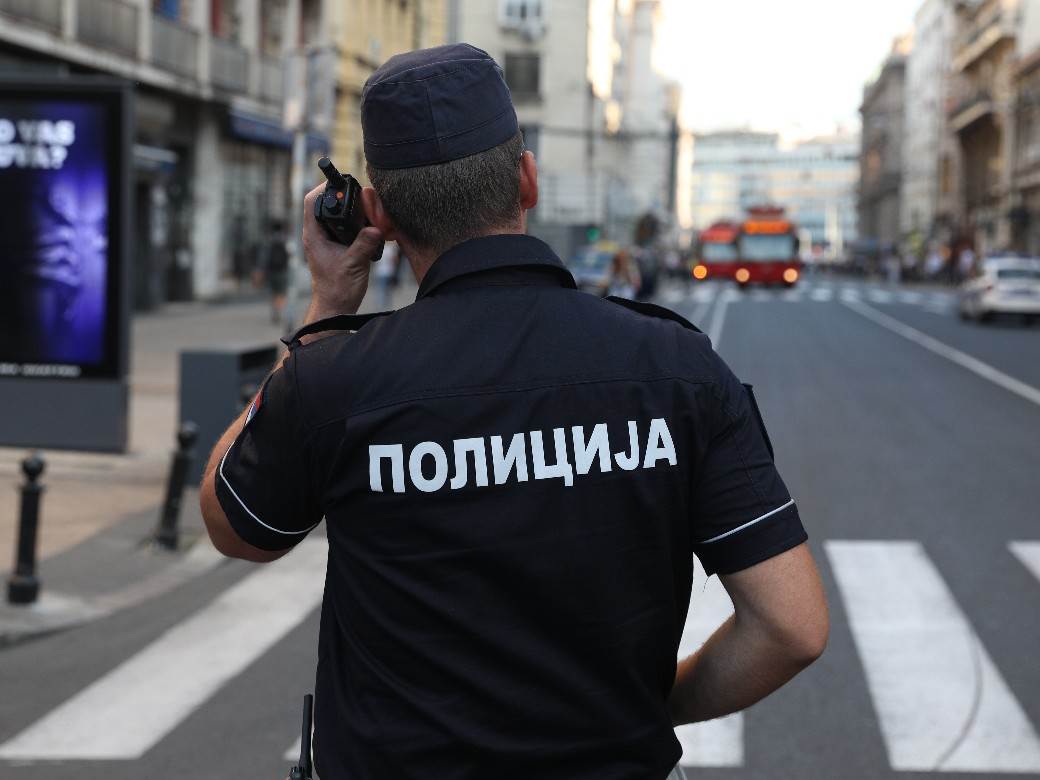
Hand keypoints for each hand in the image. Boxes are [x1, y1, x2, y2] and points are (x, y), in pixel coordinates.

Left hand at [302, 183, 383, 318]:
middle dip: (343, 197)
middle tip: (362, 198)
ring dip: (352, 211)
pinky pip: (344, 226)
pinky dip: (356, 223)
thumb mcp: (354, 265)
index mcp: (314, 235)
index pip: (312, 201)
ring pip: (336, 215)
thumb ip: (364, 245)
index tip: (342, 184)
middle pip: (326, 203)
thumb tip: (375, 228)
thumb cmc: (338, 289)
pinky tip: (369, 227)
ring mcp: (326, 239)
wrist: (335, 306)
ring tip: (368, 211)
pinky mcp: (335, 245)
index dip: (325, 188)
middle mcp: (317, 234)